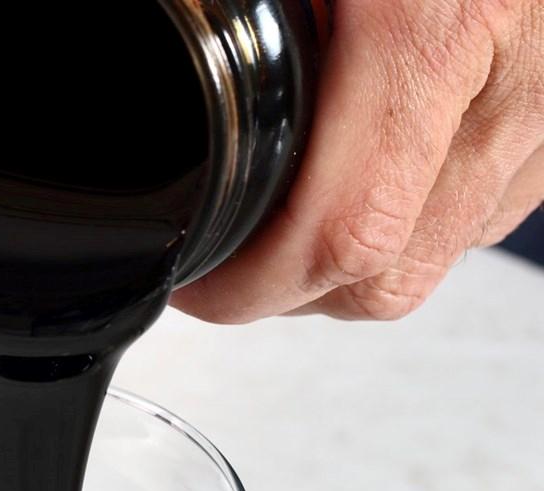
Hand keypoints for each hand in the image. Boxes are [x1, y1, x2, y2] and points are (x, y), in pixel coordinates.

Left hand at [173, 0, 543, 321]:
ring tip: (278, 229)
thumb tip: (149, 19)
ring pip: (430, 259)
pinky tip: (355, 186)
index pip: (343, 233)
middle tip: (222, 267)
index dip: (251, 286)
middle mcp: (512, 89)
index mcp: (438, 25)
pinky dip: (400, 225)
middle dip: (286, 295)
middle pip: (384, 277)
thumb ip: (226, 7)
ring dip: (342, 269)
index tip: (197, 286)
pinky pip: (470, 219)